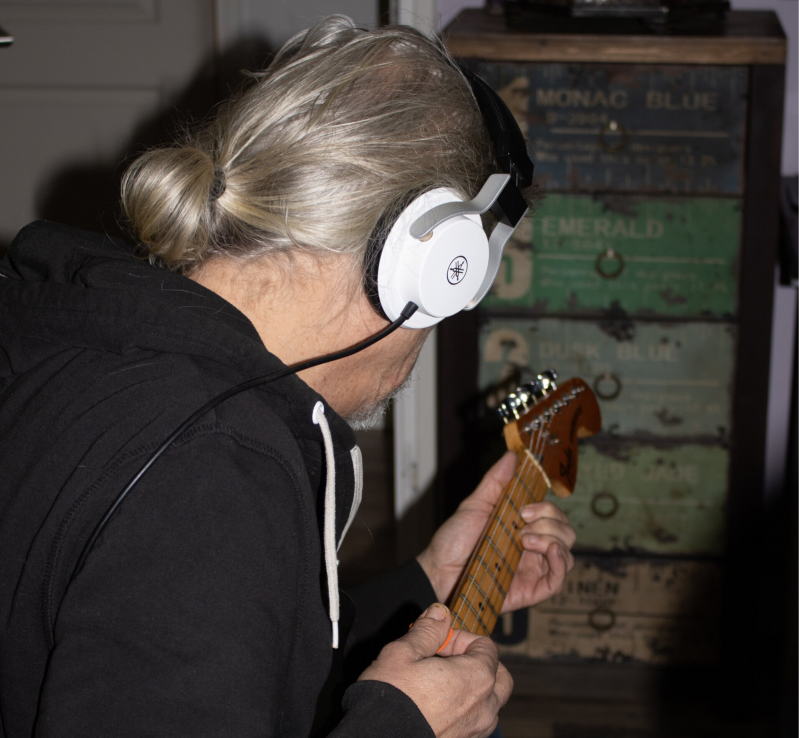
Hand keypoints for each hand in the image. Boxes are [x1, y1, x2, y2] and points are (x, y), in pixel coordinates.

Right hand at [358, 603, 511, 737]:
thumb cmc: (390, 699)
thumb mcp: (403, 652)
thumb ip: (428, 630)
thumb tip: (440, 613)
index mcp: (476, 677)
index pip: (487, 646)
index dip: (461, 638)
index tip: (437, 641)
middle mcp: (485, 707)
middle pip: (498, 676)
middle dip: (476, 663)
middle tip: (445, 661)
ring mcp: (476, 731)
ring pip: (488, 703)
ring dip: (470, 688)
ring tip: (436, 684)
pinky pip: (473, 723)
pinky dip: (462, 711)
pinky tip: (434, 707)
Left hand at [417, 452, 575, 612]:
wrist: (439, 571)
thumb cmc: (454, 540)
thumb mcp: (475, 505)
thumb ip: (496, 482)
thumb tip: (512, 455)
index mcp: (523, 527)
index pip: (554, 515)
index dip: (548, 508)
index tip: (526, 509)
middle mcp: (533, 547)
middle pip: (566, 532)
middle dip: (551, 522)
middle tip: (523, 524)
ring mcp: (534, 569)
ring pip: (567, 553)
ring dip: (552, 540)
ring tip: (524, 540)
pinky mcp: (532, 590)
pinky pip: (558, 580)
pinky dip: (561, 563)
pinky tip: (550, 552)